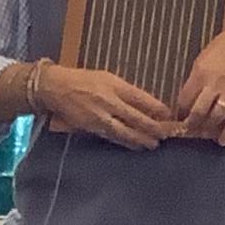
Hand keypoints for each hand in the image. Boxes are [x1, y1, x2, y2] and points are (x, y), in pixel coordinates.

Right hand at [38, 64, 176, 150]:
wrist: (56, 87)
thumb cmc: (82, 80)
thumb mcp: (106, 78)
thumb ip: (124, 91)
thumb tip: (145, 105)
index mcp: (114, 84)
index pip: (140, 98)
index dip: (155, 108)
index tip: (167, 114)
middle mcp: (108, 100)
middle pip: (135, 117)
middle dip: (152, 128)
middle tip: (165, 135)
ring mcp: (100, 115)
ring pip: (125, 130)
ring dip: (140, 139)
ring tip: (153, 144)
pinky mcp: (92, 127)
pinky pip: (112, 136)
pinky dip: (125, 142)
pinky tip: (135, 146)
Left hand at [175, 20, 224, 144]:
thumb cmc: (221, 48)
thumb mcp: (201, 60)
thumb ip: (194, 80)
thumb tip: (187, 100)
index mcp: (200, 73)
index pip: (184, 99)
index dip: (179, 112)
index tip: (178, 118)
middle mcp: (214, 84)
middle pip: (198, 111)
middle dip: (191, 125)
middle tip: (188, 130)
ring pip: (216, 116)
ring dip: (208, 129)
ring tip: (204, 134)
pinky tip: (224, 141)